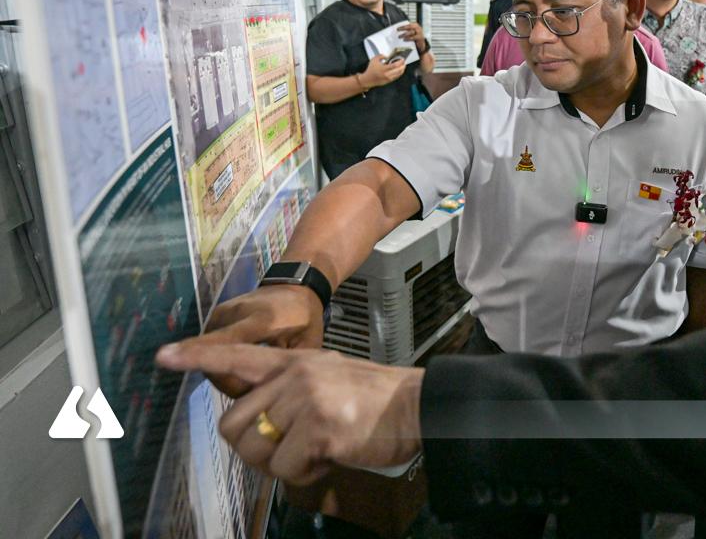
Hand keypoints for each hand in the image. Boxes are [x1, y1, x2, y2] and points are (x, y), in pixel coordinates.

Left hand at [156, 343, 422, 484]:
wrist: (418, 406)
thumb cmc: (375, 401)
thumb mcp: (328, 378)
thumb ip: (290, 389)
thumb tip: (257, 420)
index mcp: (295, 361)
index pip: (237, 355)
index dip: (197, 356)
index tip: (164, 356)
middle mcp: (295, 375)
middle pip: (233, 425)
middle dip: (255, 449)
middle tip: (289, 451)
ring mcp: (306, 399)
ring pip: (255, 450)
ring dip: (280, 464)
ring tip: (315, 452)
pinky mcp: (319, 427)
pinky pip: (284, 469)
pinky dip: (305, 474)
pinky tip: (329, 458)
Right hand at [166, 286, 323, 395]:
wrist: (294, 287)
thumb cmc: (304, 319)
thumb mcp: (305, 345)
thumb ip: (285, 370)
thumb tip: (264, 401)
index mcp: (261, 319)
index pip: (226, 340)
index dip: (197, 352)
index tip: (164, 357)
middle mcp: (233, 314)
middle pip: (215, 359)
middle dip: (232, 382)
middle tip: (257, 387)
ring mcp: (220, 314)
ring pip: (211, 357)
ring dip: (227, 375)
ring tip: (254, 375)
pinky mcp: (214, 318)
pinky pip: (211, 349)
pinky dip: (223, 364)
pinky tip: (243, 367)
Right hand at [360, 54, 405, 87]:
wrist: (368, 80)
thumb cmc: (370, 70)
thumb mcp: (374, 59)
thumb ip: (381, 56)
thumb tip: (387, 56)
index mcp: (383, 69)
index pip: (395, 65)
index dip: (400, 62)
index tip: (402, 59)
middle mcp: (387, 74)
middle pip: (399, 70)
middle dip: (403, 65)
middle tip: (404, 62)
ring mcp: (388, 78)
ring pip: (399, 74)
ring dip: (402, 69)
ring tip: (403, 66)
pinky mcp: (389, 81)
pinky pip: (397, 77)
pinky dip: (400, 73)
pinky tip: (400, 70)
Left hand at [400, 21, 427, 53]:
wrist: (422, 43)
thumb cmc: (415, 36)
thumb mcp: (412, 32)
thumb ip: (407, 30)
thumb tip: (398, 30)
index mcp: (415, 25)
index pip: (408, 24)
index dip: (403, 26)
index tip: (397, 28)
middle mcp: (418, 28)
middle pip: (410, 27)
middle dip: (403, 28)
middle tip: (397, 30)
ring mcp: (419, 32)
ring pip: (411, 32)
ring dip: (404, 34)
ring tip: (399, 36)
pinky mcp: (420, 37)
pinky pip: (413, 37)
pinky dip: (408, 38)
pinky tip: (404, 39)